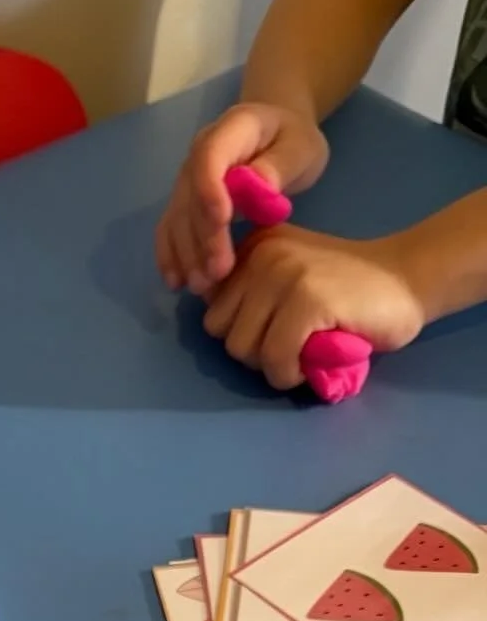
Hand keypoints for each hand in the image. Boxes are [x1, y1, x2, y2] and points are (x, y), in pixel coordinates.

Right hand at [156, 102, 328, 295]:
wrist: (276, 132)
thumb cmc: (293, 140)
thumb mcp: (301, 147)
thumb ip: (280, 164)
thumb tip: (256, 187)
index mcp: (231, 129)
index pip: (210, 156)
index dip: (210, 189)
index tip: (222, 223)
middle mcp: (199, 153)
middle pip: (191, 195)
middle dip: (202, 237)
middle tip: (217, 273)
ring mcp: (188, 178)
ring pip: (178, 217)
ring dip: (186, 253)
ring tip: (202, 286)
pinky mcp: (185, 201)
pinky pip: (170, 228)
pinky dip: (171, 255)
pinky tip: (176, 281)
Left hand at [202, 225, 424, 389]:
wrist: (409, 279)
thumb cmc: (348, 288)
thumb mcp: (289, 277)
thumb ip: (253, 293)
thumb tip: (218, 326)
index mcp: (254, 246)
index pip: (211, 306)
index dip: (240, 329)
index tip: (272, 331)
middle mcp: (263, 254)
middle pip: (219, 329)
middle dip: (251, 349)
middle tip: (288, 348)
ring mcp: (285, 274)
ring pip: (242, 347)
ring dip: (269, 365)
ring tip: (301, 354)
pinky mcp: (308, 300)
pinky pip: (275, 358)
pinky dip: (289, 374)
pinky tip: (312, 364)